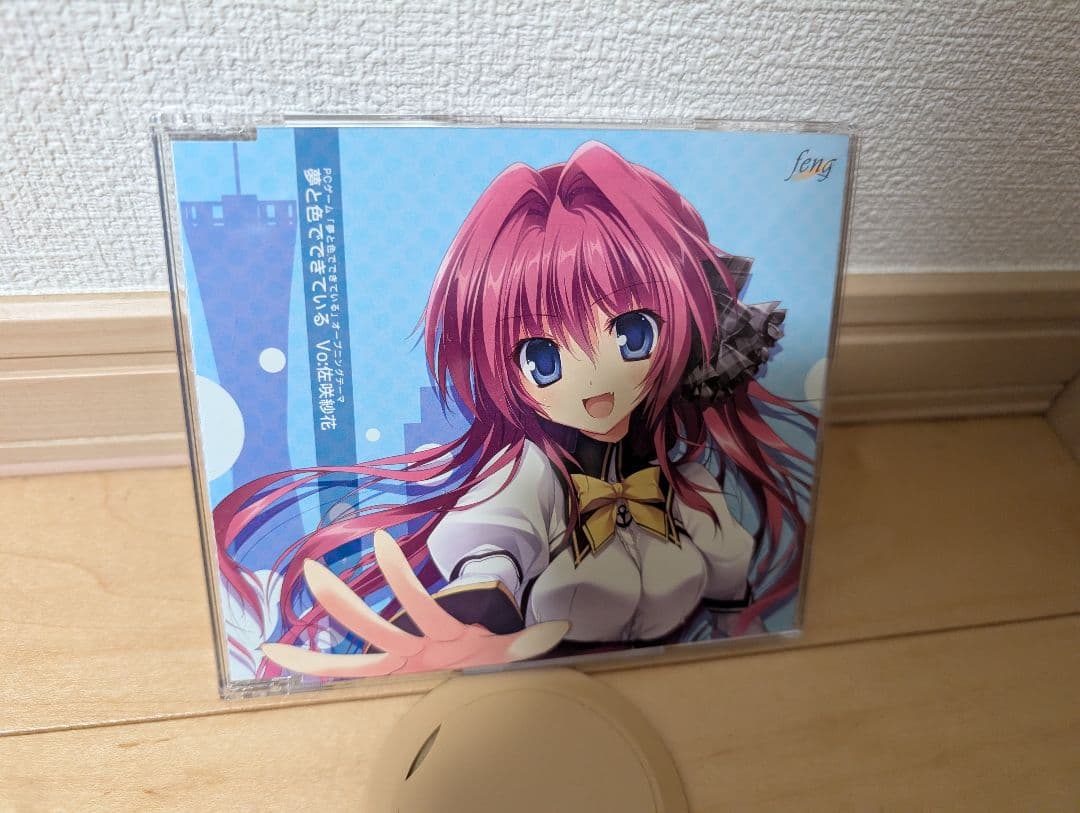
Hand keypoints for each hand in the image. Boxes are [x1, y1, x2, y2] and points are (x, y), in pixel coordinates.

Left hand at [260, 529, 568, 677]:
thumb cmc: (494, 640)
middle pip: (375, 631)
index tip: (379, 542)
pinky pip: (343, 670)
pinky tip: (280, 657)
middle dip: (344, 605)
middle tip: (313, 571)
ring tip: (273, 645)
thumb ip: (533, 638)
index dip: (399, 579)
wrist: (480, 663)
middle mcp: (415, 654)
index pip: (421, 607)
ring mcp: (395, 662)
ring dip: (314, 653)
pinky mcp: (382, 666)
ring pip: (352, 661)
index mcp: (444, 640)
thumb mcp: (516, 642)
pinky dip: (313, 666)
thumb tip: (557, 629)